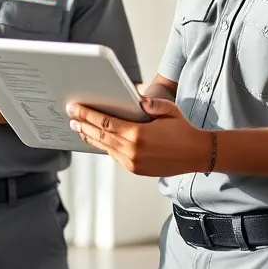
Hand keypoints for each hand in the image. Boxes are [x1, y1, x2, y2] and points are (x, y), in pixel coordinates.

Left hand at [65, 97, 211, 176]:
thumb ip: (151, 104)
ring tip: (78, 127)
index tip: (75, 108)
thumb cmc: (183, 131)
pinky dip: (103, 146)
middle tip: (70, 115)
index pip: (104, 123)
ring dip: (90, 136)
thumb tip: (137, 99)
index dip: (87, 114)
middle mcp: (132, 150)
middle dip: (83, 124)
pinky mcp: (135, 169)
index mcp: (138, 134)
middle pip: (100, 135)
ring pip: (105, 147)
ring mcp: (132, 162)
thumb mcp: (169, 110)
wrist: (197, 154)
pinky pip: (114, 156)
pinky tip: (97, 139)